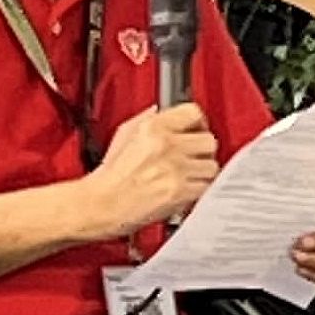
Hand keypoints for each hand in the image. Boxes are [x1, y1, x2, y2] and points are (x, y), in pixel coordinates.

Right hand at [85, 104, 218, 236]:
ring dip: (203, 172)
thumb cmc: (109, 176)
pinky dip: (198, 190)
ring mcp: (175, 169)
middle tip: (194, 157)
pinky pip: (206, 187)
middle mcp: (167, 145)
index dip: (197, 123)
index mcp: (153, 127)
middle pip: (209, 140)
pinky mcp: (180, 191)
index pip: (194, 112)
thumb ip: (145, 118)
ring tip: (189, 176)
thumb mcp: (123, 135)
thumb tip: (160, 110)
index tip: (195, 130)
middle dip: (203, 150)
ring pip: (212, 166)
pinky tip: (185, 190)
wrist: (102, 204)